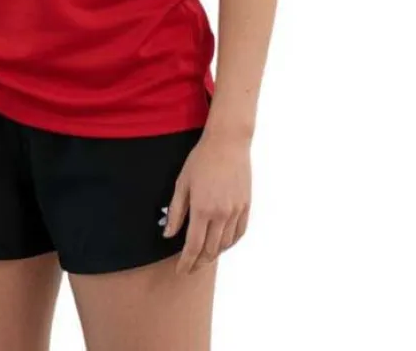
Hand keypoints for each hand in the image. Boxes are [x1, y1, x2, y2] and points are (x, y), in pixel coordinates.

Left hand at [163, 130, 251, 275]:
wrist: (227, 144)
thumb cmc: (200, 160)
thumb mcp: (182, 183)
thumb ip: (176, 211)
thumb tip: (169, 234)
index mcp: (202, 209)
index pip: (194, 246)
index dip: (186, 262)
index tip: (180, 271)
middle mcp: (221, 214)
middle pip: (211, 250)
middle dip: (199, 262)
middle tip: (190, 267)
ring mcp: (236, 211)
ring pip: (226, 244)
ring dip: (214, 254)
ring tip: (204, 257)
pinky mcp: (246, 207)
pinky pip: (239, 233)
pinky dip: (230, 243)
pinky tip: (222, 244)